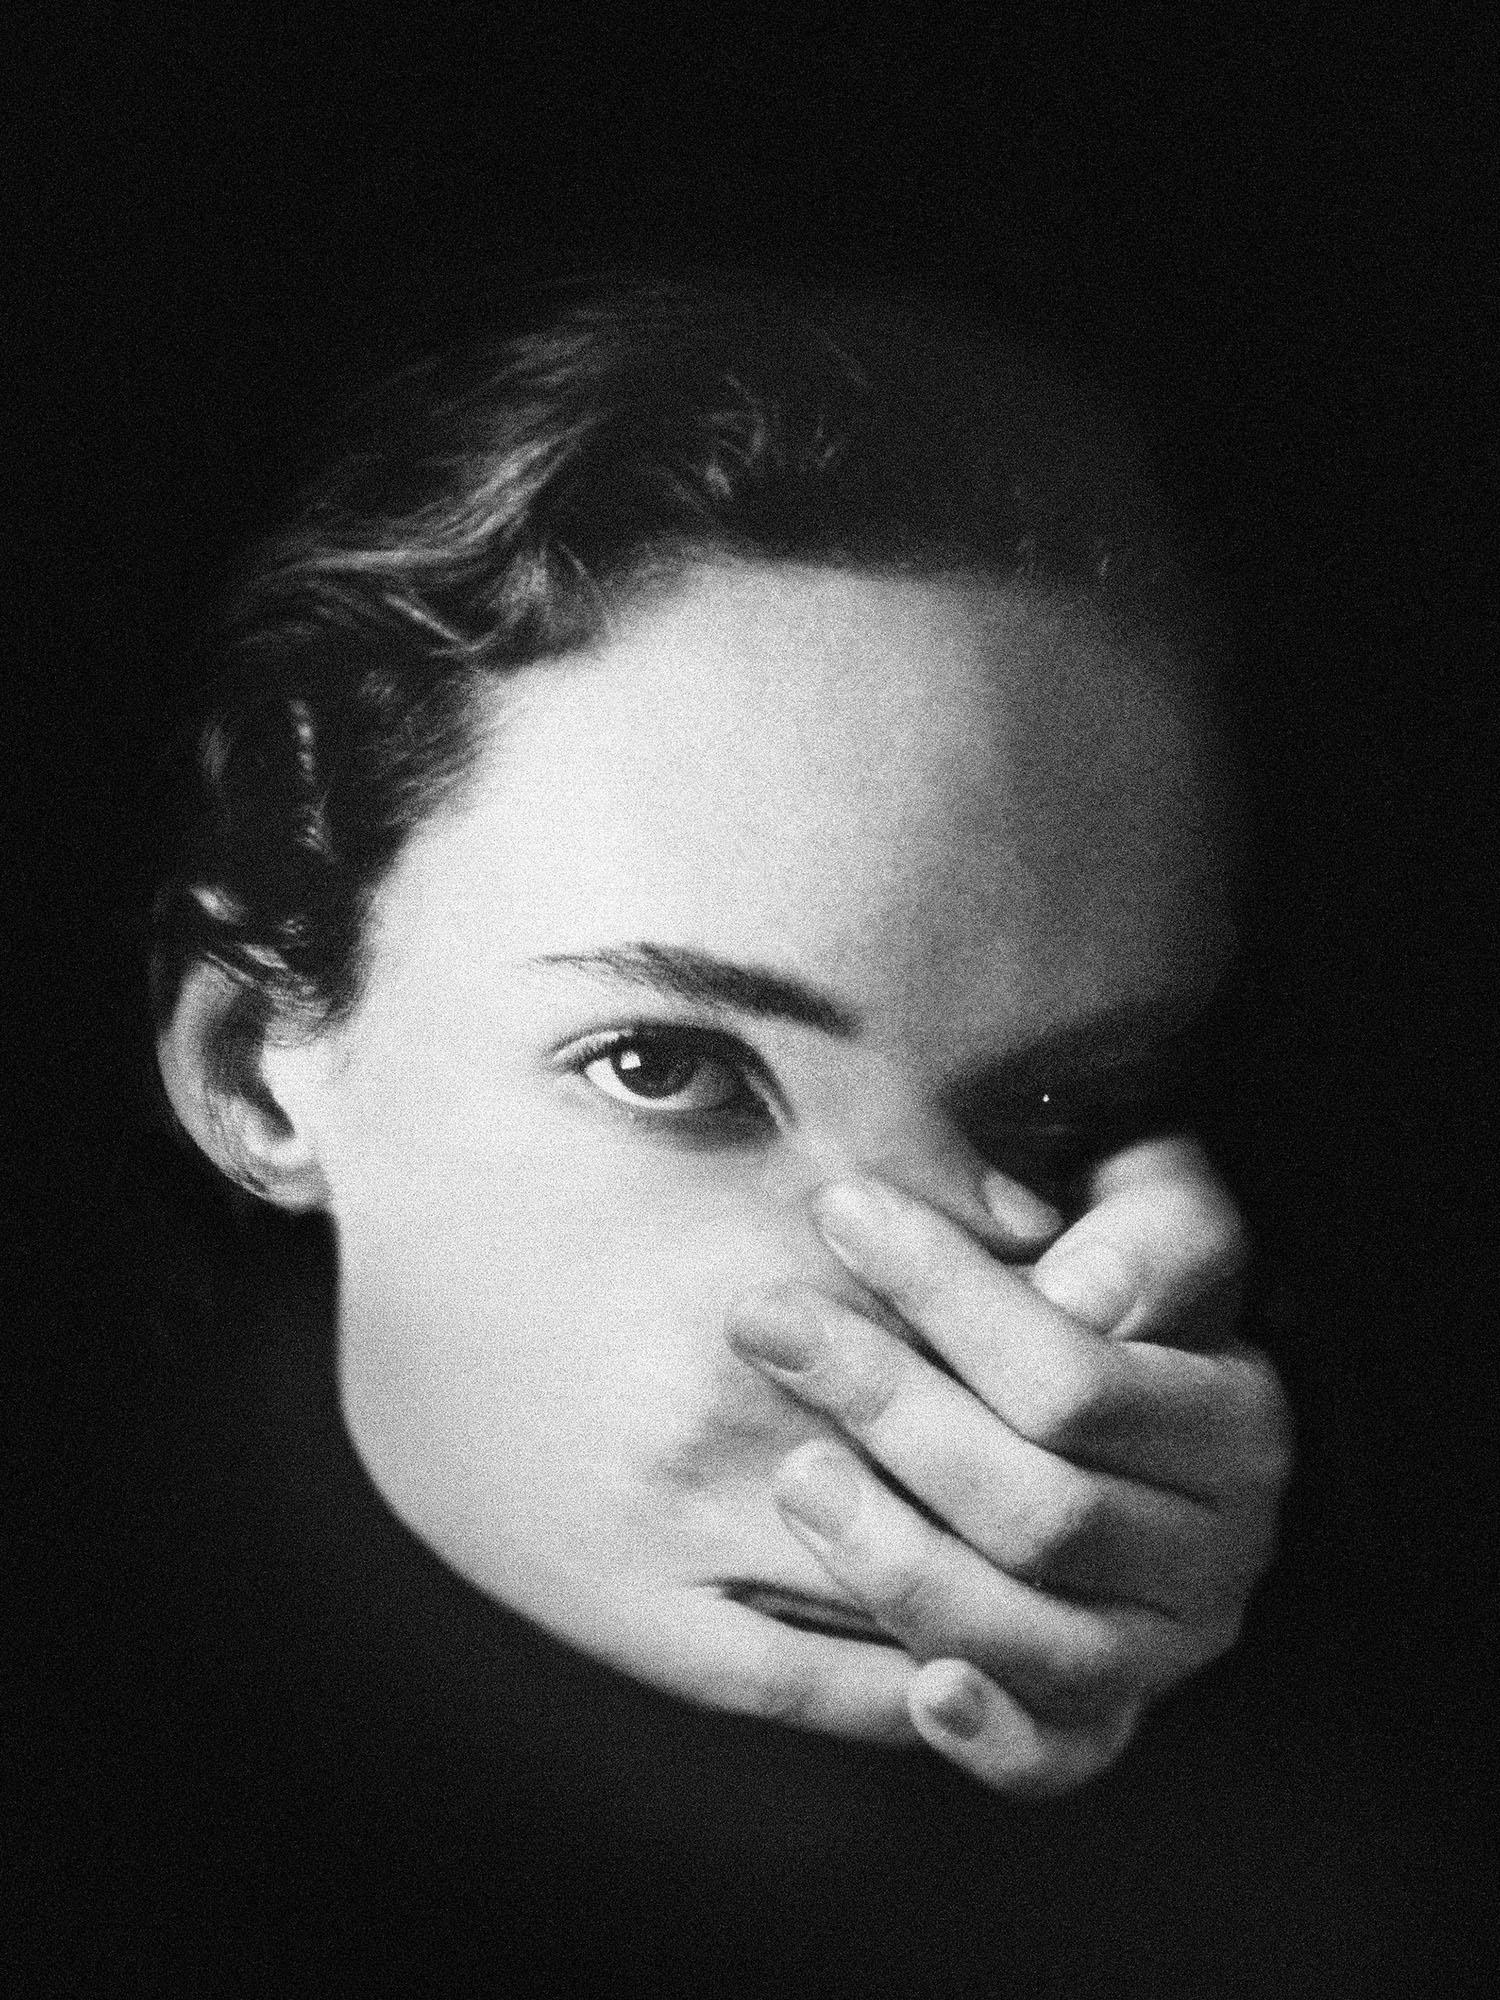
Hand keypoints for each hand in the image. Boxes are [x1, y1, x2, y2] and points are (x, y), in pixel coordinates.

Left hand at [726, 1137, 1291, 1795]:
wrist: (1092, 1365)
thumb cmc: (1096, 1264)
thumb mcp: (1146, 1201)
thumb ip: (1147, 1229)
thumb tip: (1084, 1297)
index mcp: (1239, 1418)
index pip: (1078, 1378)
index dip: (949, 1293)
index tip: (840, 1212)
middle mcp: (1223, 1548)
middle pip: (1042, 1508)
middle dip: (890, 1406)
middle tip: (768, 1326)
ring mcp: (1165, 1646)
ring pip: (1042, 1636)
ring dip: (904, 1564)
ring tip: (795, 1475)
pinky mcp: (1104, 1717)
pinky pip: (1058, 1756)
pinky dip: (990, 1733)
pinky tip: (919, 1690)